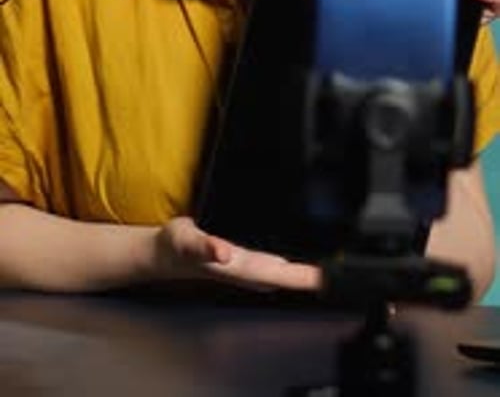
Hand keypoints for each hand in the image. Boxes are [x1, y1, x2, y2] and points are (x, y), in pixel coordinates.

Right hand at [153, 216, 319, 291]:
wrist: (163, 252)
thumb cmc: (174, 247)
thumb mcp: (185, 240)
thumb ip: (203, 246)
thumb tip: (223, 252)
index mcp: (234, 265)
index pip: (273, 273)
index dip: (297, 277)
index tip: (320, 278)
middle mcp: (241, 268)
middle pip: (280, 275)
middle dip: (304, 278)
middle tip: (330, 276)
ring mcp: (240, 265)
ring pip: (275, 272)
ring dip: (296, 274)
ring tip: (319, 274)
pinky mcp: (237, 257)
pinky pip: (265, 263)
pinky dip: (281, 264)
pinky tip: (289, 262)